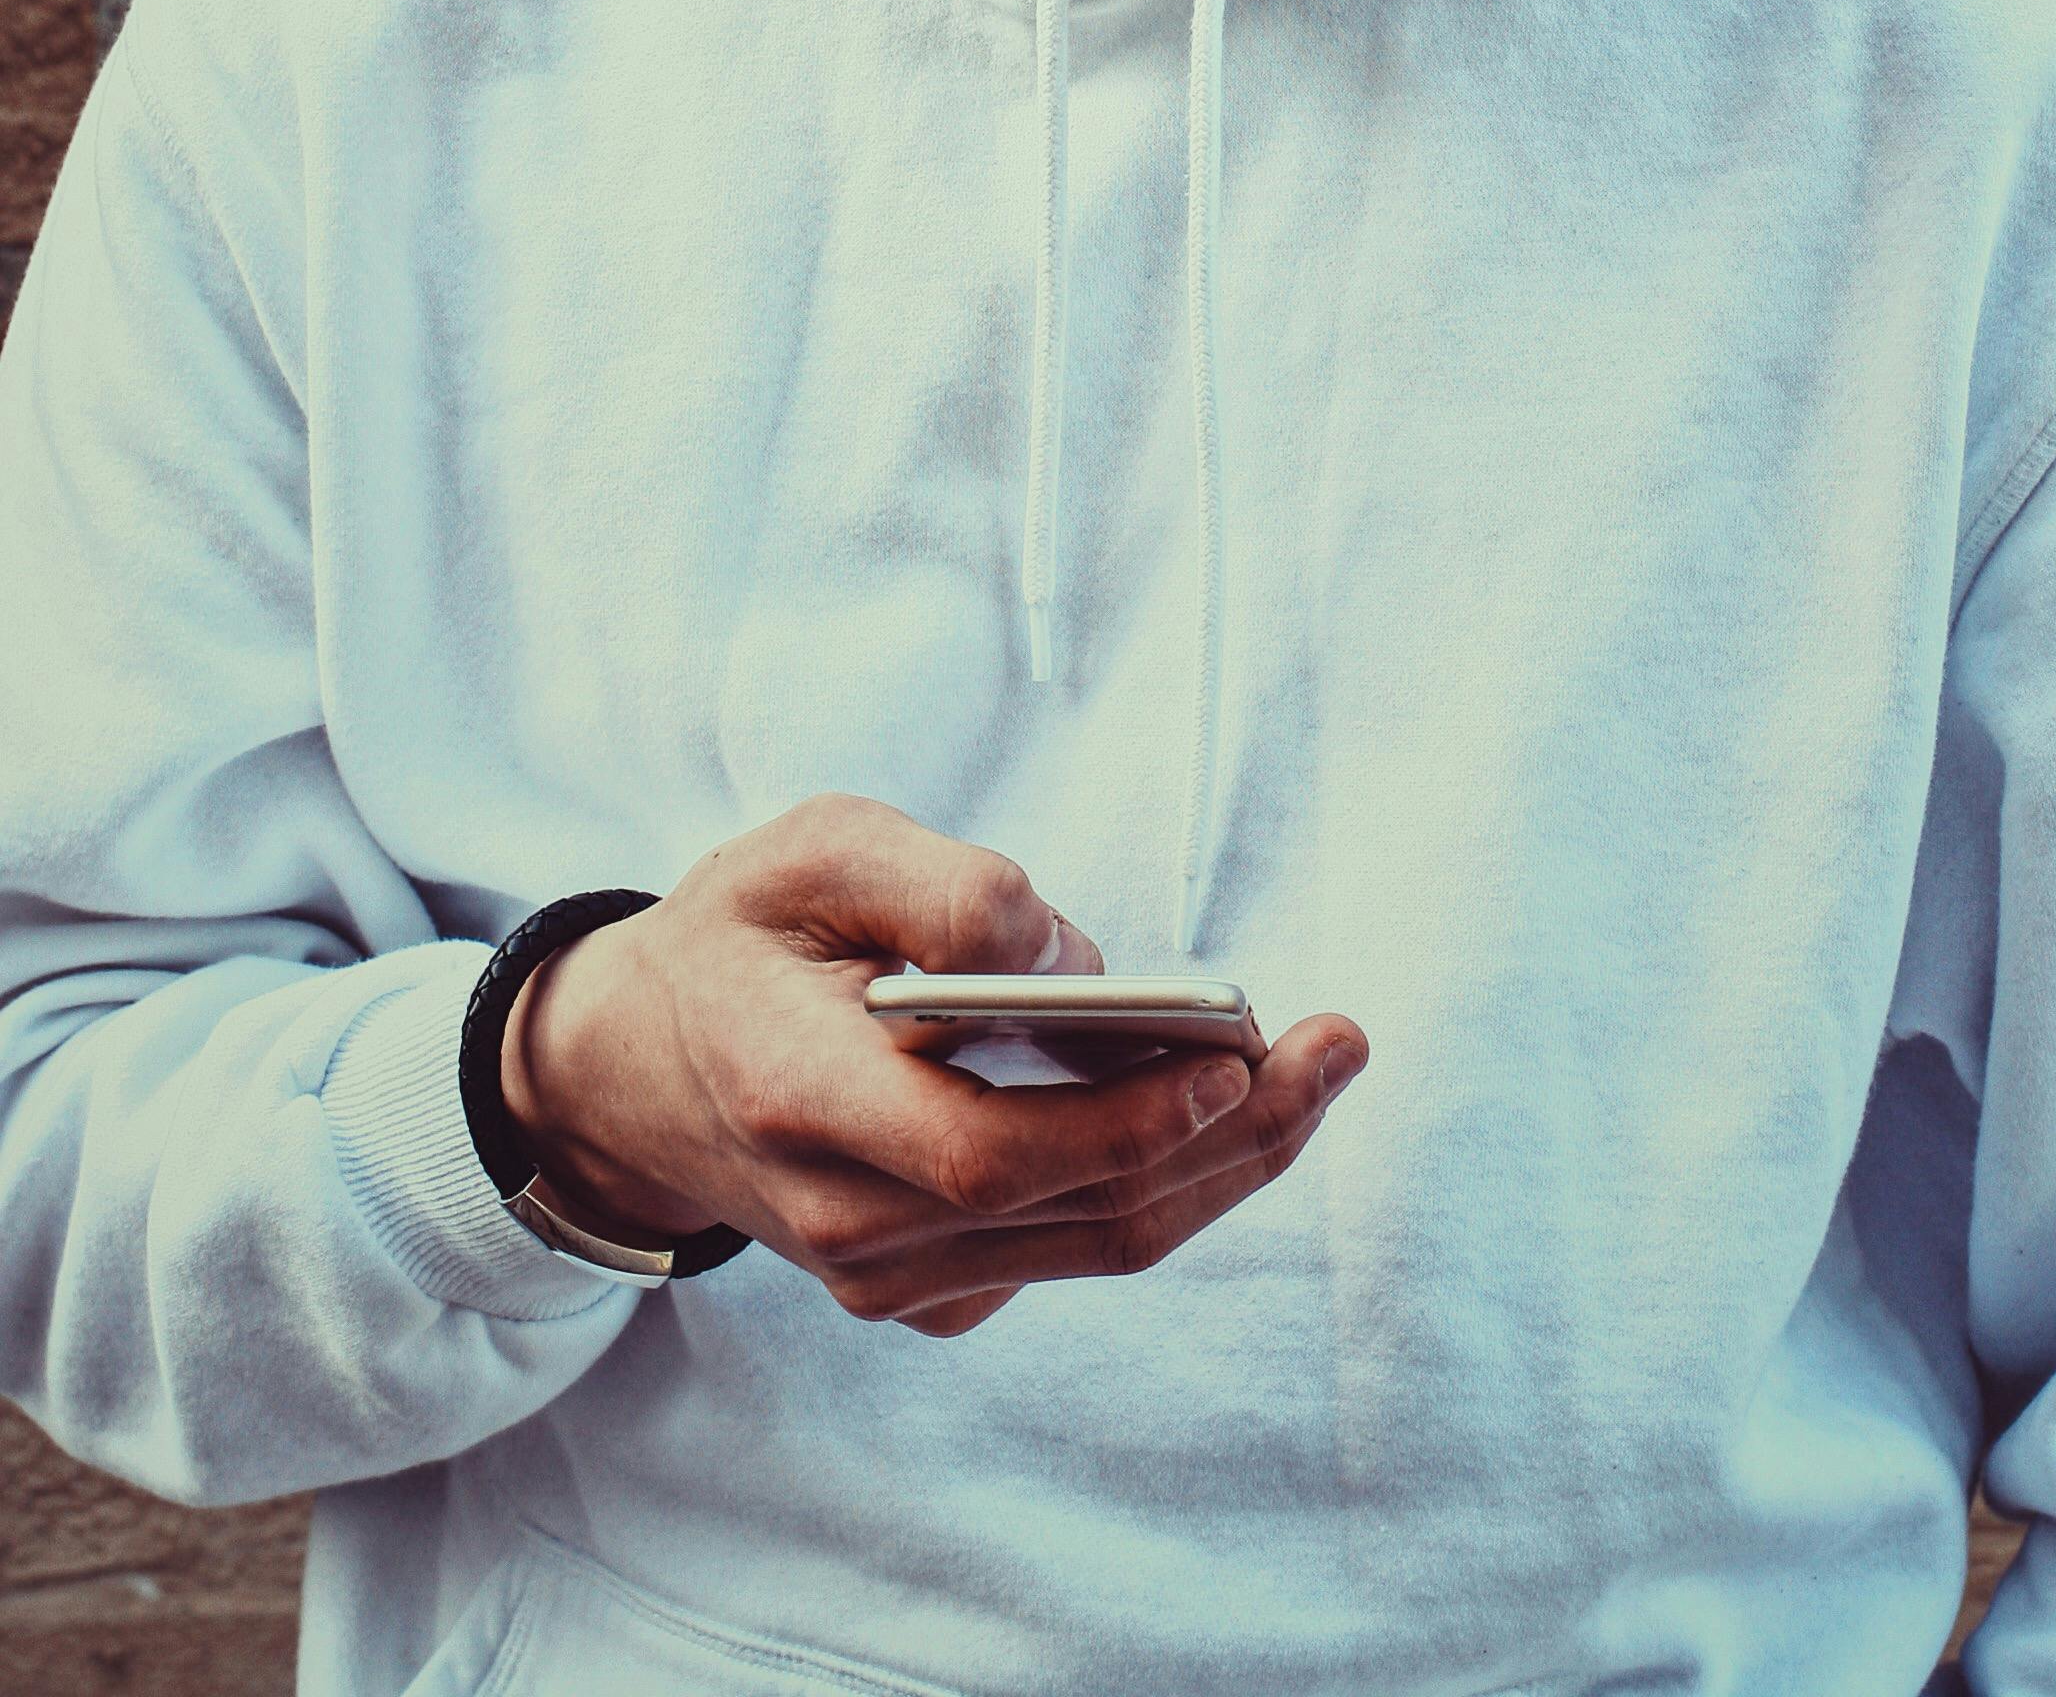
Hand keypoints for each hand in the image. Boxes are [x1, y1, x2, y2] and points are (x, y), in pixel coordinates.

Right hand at [500, 792, 1367, 1336]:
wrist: (633, 1069)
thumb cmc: (739, 936)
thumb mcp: (808, 850)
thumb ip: (938, 882)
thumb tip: (1073, 950)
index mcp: (802, 1098)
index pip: (989, 1151)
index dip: (1124, 1117)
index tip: (1234, 1052)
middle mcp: (847, 1217)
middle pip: (1078, 1208)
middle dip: (1232, 1134)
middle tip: (1338, 1044)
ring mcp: (885, 1274)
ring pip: (1094, 1240)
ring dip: (1225, 1163)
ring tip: (1319, 1068)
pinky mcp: (925, 1288)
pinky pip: (1069, 1245)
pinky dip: (1160, 1179)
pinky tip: (1223, 1105)